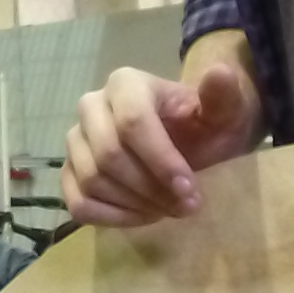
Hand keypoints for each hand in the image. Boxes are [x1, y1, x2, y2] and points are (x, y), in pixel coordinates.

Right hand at [61, 47, 264, 225]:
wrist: (187, 140)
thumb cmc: (203, 126)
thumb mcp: (223, 112)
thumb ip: (224, 96)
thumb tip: (220, 74)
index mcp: (126, 84)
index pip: (132, 122)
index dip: (161, 161)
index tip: (190, 190)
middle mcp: (91, 106)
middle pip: (108, 155)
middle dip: (150, 188)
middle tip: (185, 206)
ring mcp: (76, 140)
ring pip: (92, 180)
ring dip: (135, 205)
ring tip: (168, 208)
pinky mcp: (70, 171)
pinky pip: (78, 203)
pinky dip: (112, 218)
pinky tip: (143, 216)